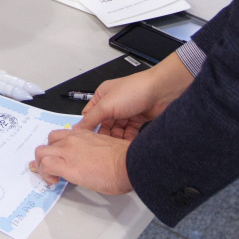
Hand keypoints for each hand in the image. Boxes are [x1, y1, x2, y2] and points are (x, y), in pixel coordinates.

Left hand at [30, 129, 132, 193]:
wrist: (128, 164)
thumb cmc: (125, 160)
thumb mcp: (106, 149)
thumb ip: (94, 151)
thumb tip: (92, 163)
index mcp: (84, 135)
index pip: (61, 136)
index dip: (54, 147)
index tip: (55, 157)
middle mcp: (73, 139)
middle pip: (47, 142)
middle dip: (45, 156)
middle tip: (49, 169)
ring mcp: (68, 151)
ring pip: (41, 152)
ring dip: (41, 165)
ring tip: (50, 177)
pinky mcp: (67, 166)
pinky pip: (45, 166)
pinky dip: (45, 174)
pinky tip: (53, 182)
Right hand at [76, 54, 193, 139]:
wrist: (161, 91)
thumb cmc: (134, 90)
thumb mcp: (106, 105)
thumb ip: (91, 118)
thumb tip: (78, 127)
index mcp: (102, 96)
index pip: (90, 115)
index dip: (88, 128)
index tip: (86, 142)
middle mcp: (113, 104)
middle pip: (103, 125)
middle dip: (104, 136)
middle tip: (103, 148)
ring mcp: (126, 112)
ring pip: (116, 130)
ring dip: (116, 139)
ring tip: (115, 148)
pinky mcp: (137, 119)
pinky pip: (129, 133)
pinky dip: (127, 139)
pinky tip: (126, 145)